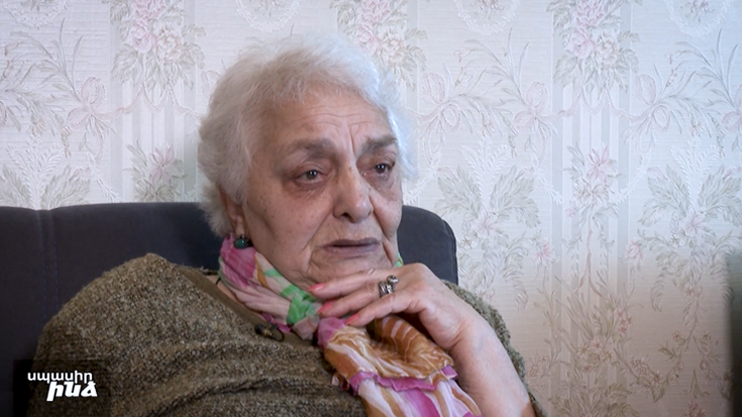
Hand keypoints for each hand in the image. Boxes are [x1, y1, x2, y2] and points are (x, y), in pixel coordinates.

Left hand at [309, 263, 486, 351]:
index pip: (367, 275)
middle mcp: (409, 270)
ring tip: (328, 312)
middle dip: (337, 287)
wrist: (464, 334)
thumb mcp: (405, 311)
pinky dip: (368, 312)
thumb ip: (386, 305)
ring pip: (373, 291)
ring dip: (347, 302)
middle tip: (314, 294)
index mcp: (404, 271)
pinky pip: (388, 303)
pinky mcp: (420, 293)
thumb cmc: (435, 325)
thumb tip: (356, 311)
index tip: (319, 289)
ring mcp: (415, 279)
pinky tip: (353, 320)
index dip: (342, 282)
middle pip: (365, 279)